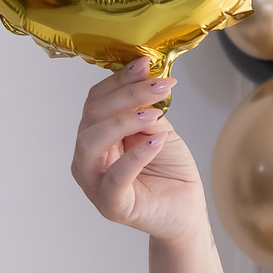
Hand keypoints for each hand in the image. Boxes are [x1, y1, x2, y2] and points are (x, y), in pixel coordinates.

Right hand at [71, 57, 209, 244]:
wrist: (185, 210)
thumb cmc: (169, 171)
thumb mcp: (159, 131)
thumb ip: (146, 110)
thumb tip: (144, 80)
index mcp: (95, 136)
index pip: (97, 100)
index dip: (119, 79)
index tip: (145, 62)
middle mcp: (87, 157)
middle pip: (93, 116)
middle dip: (127, 95)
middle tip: (160, 85)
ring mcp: (94, 183)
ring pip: (92, 142)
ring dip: (125, 120)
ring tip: (156, 112)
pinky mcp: (111, 205)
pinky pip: (115, 178)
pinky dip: (135, 157)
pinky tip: (156, 142)